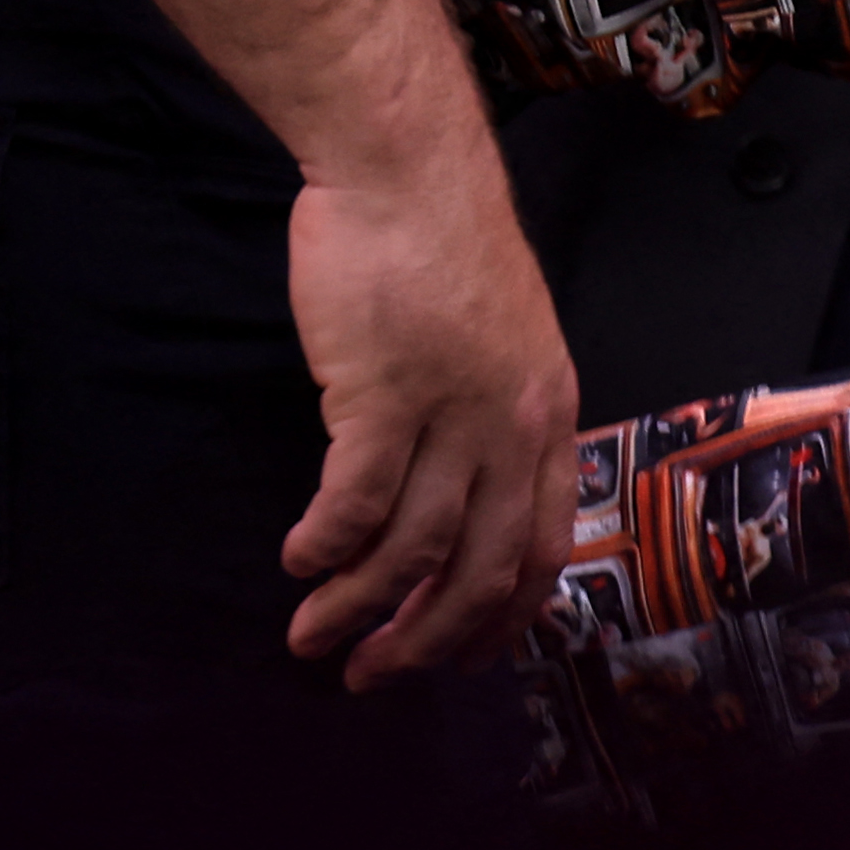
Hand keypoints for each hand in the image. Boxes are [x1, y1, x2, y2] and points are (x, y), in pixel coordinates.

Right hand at [274, 140, 574, 682]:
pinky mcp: (384, 393)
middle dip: (426, 639)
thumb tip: (458, 496)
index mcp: (549, 410)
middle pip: (481, 566)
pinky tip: (299, 560)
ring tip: (313, 635)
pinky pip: (354, 501)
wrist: (408, 173)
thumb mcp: (505, 342)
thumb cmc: (441, 249)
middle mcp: (514, 420)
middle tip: (372, 675)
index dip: (501, 617)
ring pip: (412, 546)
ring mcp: (453, 408)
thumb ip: (493, 416)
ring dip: (356, 605)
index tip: (462, 660)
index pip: (543, 543)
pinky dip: (325, 546)